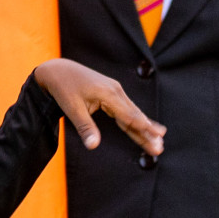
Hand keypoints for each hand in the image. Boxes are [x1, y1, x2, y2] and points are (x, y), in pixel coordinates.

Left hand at [33, 59, 165, 155]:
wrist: (59, 70)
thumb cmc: (64, 89)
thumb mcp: (72, 109)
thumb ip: (85, 128)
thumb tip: (93, 146)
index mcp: (108, 94)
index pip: (130, 116)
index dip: (143, 129)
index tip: (156, 139)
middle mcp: (116, 90)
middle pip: (135, 115)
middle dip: (148, 132)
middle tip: (160, 147)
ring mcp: (115, 90)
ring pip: (133, 112)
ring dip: (145, 126)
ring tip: (159, 139)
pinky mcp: (112, 92)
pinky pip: (126, 108)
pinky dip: (136, 119)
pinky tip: (145, 126)